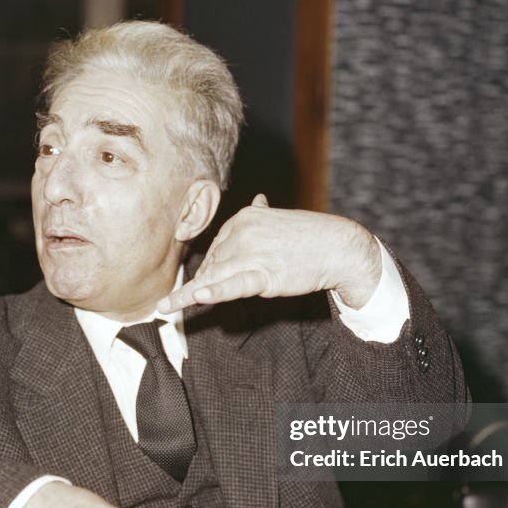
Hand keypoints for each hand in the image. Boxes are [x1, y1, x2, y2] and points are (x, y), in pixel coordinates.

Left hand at [159, 194, 382, 311]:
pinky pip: (232, 285)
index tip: (201, 284)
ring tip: (167, 307)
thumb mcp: (280, 221)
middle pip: (214, 265)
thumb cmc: (310, 236)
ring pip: (215, 277)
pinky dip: (213, 293)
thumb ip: (261, 215)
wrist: (339, 246)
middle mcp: (242, 232)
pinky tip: (193, 299)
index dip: (210, 270)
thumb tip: (257, 200)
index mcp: (244, 218)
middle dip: (203, 284)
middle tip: (180, 302)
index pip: (216, 249)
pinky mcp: (263, 274)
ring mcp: (252, 253)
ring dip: (191, 294)